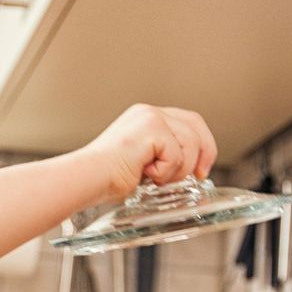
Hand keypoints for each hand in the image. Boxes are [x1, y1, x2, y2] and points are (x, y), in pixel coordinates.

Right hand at [82, 103, 218, 203]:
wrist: (87, 179)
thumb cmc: (105, 178)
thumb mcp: (142, 162)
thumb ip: (162, 156)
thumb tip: (188, 168)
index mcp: (145, 118)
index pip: (189, 122)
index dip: (203, 144)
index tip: (202, 168)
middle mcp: (149, 113)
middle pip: (196, 127)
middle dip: (204, 154)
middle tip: (199, 175)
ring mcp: (151, 118)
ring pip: (190, 145)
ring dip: (177, 170)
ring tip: (154, 178)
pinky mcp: (152, 129)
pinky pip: (177, 155)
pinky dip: (165, 172)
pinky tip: (144, 173)